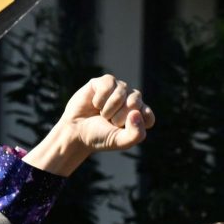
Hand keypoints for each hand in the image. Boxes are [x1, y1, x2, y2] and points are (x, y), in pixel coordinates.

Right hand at [26, 74, 154, 174]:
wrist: (76, 131)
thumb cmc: (100, 137)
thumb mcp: (120, 141)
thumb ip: (136, 134)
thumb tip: (136, 113)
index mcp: (140, 114)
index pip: (148, 115)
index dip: (134, 123)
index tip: (122, 129)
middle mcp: (131, 100)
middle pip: (135, 101)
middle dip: (120, 115)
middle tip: (110, 121)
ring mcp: (119, 89)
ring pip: (122, 92)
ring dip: (108, 108)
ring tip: (102, 114)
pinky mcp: (105, 82)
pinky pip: (108, 84)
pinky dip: (100, 98)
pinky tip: (95, 104)